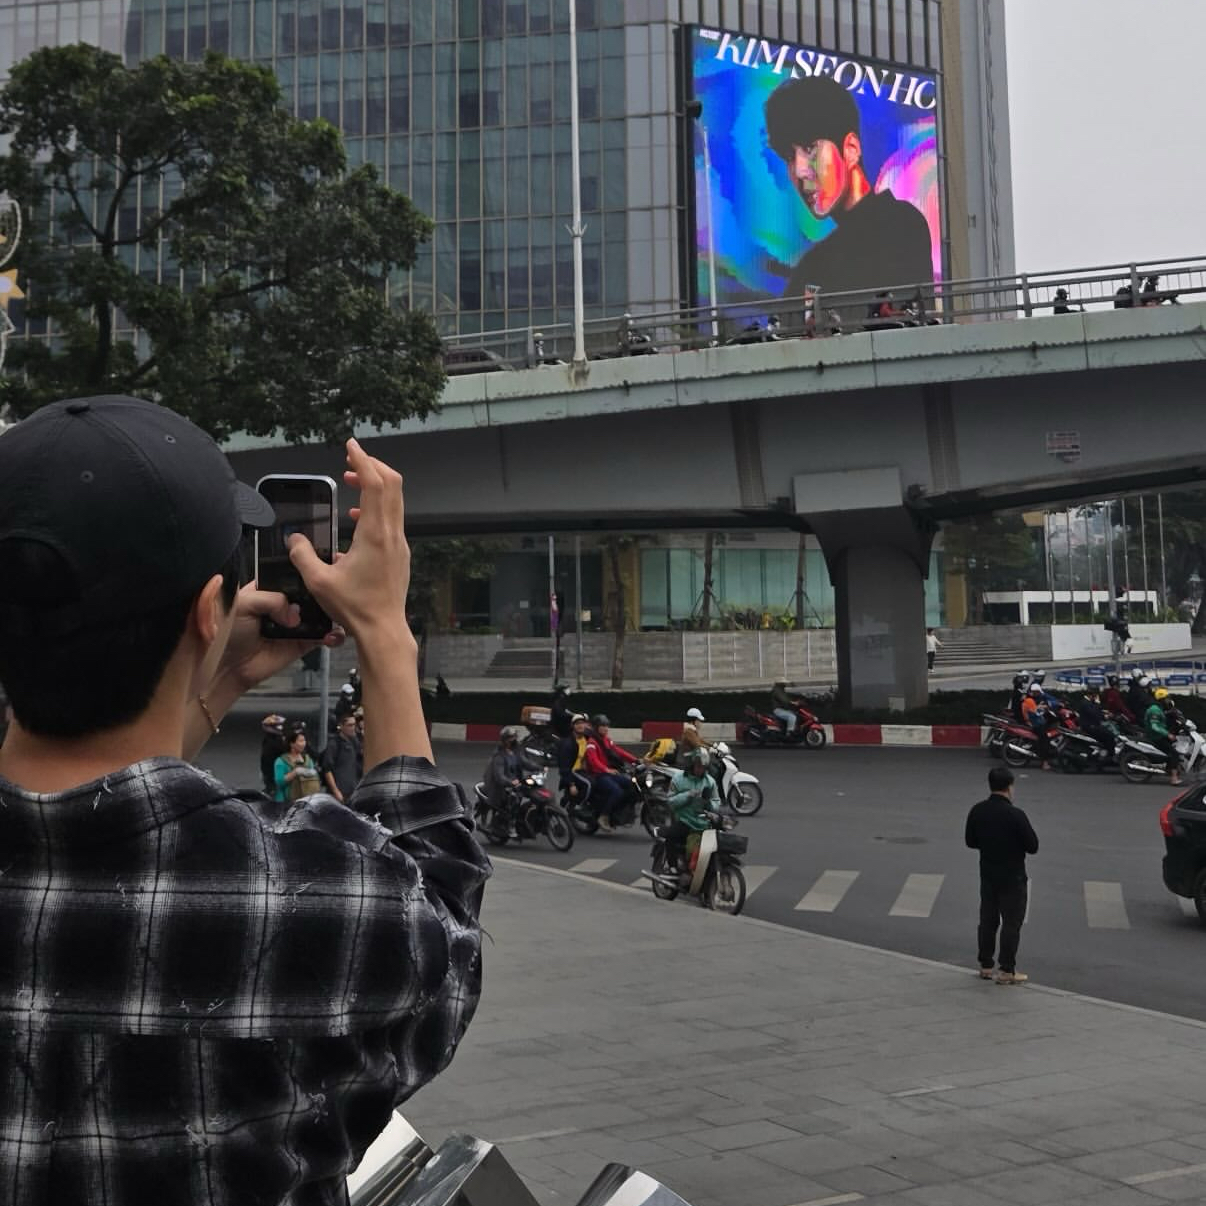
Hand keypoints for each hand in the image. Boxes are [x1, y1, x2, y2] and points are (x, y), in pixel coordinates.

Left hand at [213, 584, 344, 695]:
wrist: (227, 666)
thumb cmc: (227, 630)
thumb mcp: (244, 603)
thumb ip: (271, 599)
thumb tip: (295, 613)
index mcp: (270, 589)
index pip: (293, 575)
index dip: (307, 571)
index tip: (323, 566)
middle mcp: (286, 604)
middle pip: (312, 593)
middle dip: (324, 591)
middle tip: (334, 590)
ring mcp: (296, 624)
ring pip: (322, 613)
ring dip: (331, 612)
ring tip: (337, 611)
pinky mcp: (304, 643)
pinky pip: (324, 637)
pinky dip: (333, 635)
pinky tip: (332, 633)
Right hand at [287, 439, 411, 643]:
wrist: (383, 630)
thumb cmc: (355, 608)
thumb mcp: (318, 581)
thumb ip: (301, 555)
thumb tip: (293, 539)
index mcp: (375, 534)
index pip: (375, 484)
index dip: (363, 460)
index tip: (351, 447)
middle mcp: (392, 535)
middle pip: (392, 485)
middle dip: (371, 467)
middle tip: (351, 462)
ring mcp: (399, 545)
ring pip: (394, 502)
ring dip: (374, 487)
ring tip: (352, 483)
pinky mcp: (400, 555)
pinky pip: (391, 520)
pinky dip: (377, 508)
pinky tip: (357, 519)